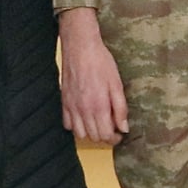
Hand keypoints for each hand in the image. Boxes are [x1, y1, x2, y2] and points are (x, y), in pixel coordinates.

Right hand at [58, 8, 127, 143]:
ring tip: (99, 123)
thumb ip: (120, 109)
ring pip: (79, 134)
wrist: (80, 49)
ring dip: (90, 133)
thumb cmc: (101, 63)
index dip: (115, 138)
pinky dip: (76, 126)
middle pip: (93, 137)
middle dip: (105, 136)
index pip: (105, 135)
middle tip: (113, 128)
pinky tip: (85, 117)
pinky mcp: (63, 102)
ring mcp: (71, 107)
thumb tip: (124, 128)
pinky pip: (67, 124)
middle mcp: (83, 110)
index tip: (120, 134)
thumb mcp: (117, 85)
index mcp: (98, 107)